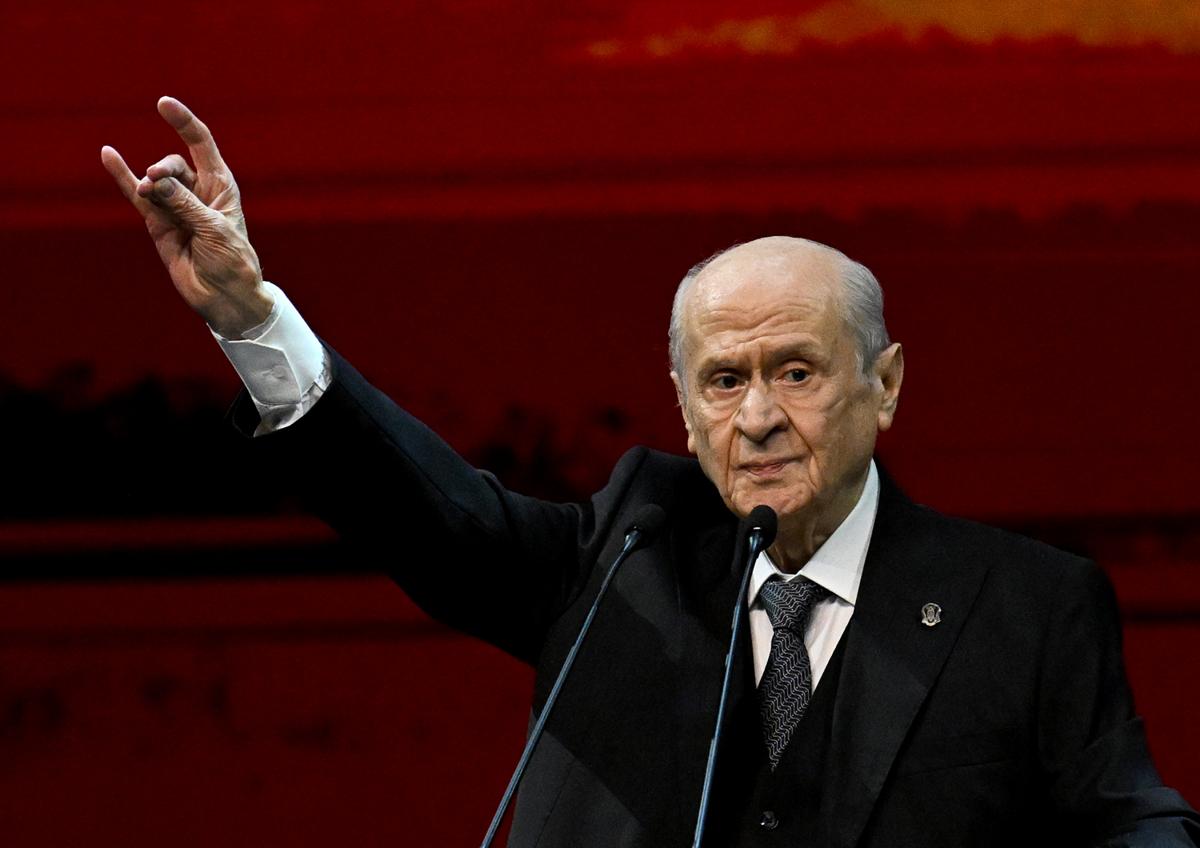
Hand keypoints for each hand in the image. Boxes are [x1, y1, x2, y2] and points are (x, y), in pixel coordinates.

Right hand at [101, 97, 272, 337]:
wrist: (225, 296)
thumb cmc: (232, 262)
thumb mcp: (214, 229)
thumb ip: (184, 204)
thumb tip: (153, 182)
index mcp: (221, 187)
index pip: (202, 144)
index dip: (184, 123)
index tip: (164, 103)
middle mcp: (198, 192)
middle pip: (174, 164)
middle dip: (163, 169)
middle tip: (156, 182)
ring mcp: (176, 207)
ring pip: (155, 182)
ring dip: (149, 185)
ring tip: (147, 193)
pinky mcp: (158, 224)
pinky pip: (137, 196)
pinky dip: (123, 177)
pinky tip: (108, 155)